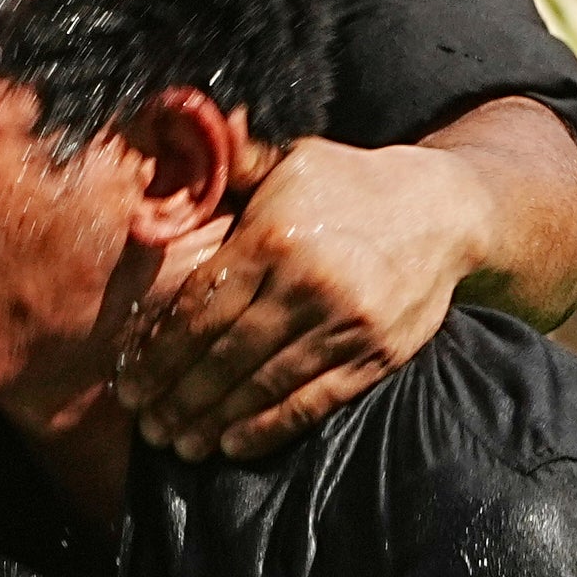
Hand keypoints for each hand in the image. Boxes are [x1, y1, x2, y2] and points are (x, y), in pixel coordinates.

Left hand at [120, 134, 493, 459]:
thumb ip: (234, 163)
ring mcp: (344, 324)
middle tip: (146, 424)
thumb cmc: (352, 185)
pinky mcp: (375, 355)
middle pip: (224, 354)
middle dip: (178, 395)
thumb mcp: (293, 160)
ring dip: (214, 420)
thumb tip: (181, 132)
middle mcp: (307, 284)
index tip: (130, 382)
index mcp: (274, 237)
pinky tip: (233, 444)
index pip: (201, 308)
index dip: (160, 353)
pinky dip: (269, 427)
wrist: (445, 209)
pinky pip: (312, 401)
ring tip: (179, 442)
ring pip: (263, 384)